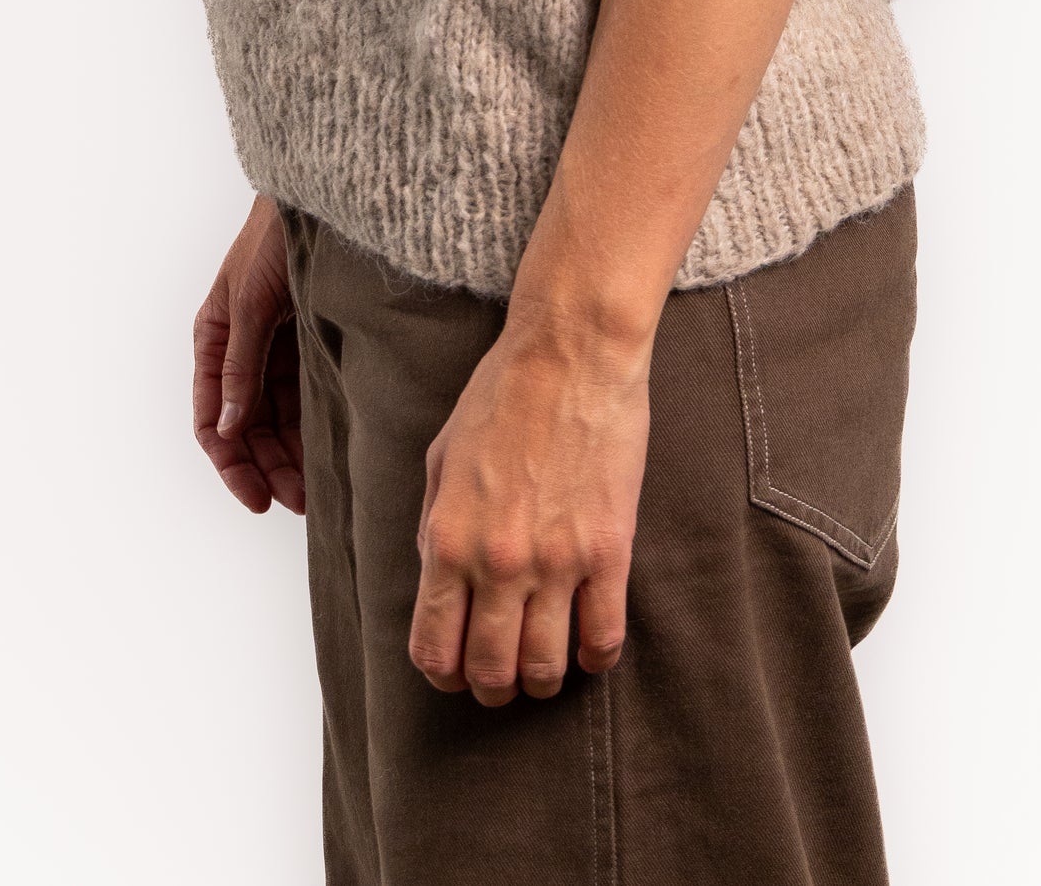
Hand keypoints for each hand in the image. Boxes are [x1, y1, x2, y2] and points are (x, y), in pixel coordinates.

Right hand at [193, 196, 304, 515]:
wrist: (324, 199)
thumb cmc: (275, 238)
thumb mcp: (252, 302)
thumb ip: (239, 365)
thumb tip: (228, 428)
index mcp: (213, 341)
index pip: (211, 420)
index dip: (231, 465)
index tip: (257, 500)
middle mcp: (241, 352)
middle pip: (246, 428)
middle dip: (268, 468)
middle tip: (300, 503)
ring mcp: (276, 349)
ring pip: (277, 419)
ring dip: (291, 455)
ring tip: (318, 489)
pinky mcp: (308, 342)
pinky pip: (304, 396)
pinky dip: (312, 426)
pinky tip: (330, 449)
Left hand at [408, 316, 649, 705]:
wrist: (571, 352)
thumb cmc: (501, 395)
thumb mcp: (441, 459)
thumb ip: (431, 526)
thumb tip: (435, 582)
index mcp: (448, 540)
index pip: (435, 649)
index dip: (444, 676)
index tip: (457, 674)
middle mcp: (498, 562)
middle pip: (491, 672)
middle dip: (493, 689)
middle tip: (502, 679)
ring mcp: (558, 561)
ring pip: (546, 667)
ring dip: (541, 681)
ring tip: (544, 669)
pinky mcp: (609, 550)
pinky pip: (604, 636)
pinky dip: (595, 659)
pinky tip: (589, 649)